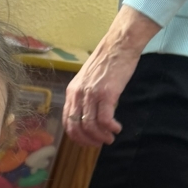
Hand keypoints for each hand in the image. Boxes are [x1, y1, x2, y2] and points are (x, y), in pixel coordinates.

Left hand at [63, 5, 160, 146]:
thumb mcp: (88, 80)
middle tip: (99, 143)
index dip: (76, 136)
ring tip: (110, 138)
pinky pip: (104, 119)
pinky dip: (110, 128)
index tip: (87, 141)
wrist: (119, 44)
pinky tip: (117, 128)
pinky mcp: (106, 94)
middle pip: (76, 127)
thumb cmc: (107, 61)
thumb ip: (85, 96)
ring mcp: (91, 94)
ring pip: (90, 125)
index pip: (67, 121)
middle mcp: (78, 94)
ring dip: (100, 136)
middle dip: (87, 140)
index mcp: (72, 92)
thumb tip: (89, 115)